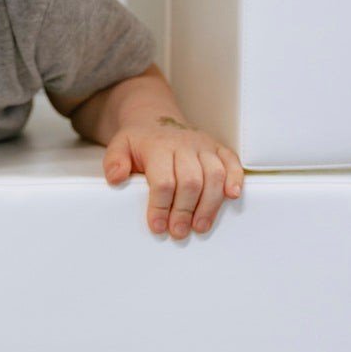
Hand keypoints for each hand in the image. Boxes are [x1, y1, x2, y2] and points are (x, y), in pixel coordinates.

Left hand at [102, 117, 243, 237]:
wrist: (156, 119)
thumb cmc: (139, 141)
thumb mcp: (119, 146)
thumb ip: (114, 161)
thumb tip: (116, 178)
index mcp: (158, 146)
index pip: (163, 180)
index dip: (160, 206)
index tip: (157, 226)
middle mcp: (184, 144)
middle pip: (191, 181)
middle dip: (185, 211)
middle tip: (178, 231)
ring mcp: (203, 145)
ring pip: (214, 175)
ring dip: (209, 205)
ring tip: (199, 226)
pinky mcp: (218, 148)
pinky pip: (232, 161)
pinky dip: (235, 179)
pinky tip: (232, 197)